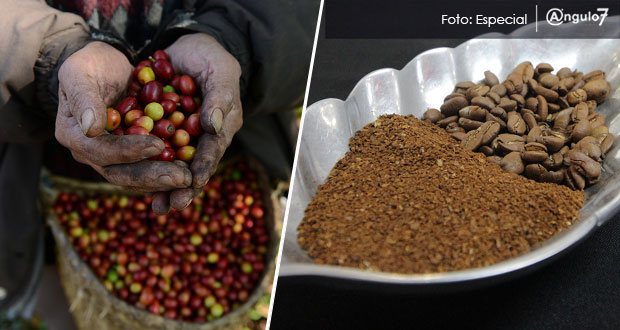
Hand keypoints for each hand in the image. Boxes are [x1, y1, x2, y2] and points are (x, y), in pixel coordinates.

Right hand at [55, 42, 191, 192]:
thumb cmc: (91, 64)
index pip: (100, 151)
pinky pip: (148, 170)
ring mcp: (111, 158)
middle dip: (151, 176)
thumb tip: (91, 128)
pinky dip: (167, 172)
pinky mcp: (130, 156)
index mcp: (73, 135)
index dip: (128, 151)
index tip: (157, 145)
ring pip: (136, 177)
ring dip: (163, 181)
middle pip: (119, 173)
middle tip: (181, 177)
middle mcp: (90, 153)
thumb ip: (84, 98)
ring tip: (189, 178)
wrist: (107, 66)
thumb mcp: (81, 72)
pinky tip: (189, 172)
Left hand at [151, 33, 242, 212]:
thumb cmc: (210, 56)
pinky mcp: (158, 129)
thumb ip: (220, 97)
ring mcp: (180, 135)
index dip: (204, 167)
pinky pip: (150, 151)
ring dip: (163, 184)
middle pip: (193, 166)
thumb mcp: (221, 70)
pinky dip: (143, 165)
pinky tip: (133, 180)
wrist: (186, 46)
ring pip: (172, 164)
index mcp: (221, 126)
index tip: (194, 183)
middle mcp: (201, 136)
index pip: (213, 150)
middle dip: (183, 186)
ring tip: (158, 206)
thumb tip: (212, 126)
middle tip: (173, 204)